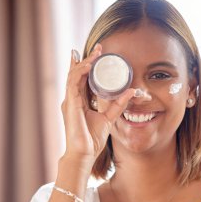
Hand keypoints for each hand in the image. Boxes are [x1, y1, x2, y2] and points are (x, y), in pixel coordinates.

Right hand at [61, 44, 134, 164]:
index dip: (89, 66)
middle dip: (87, 59)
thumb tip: (131, 91)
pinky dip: (81, 72)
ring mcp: (70, 101)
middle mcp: (72, 99)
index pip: (82, 79)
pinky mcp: (70, 104)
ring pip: (74, 75)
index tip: (100, 54)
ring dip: (85, 62)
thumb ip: (117, 105)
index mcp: (79, 102)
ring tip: (97, 53)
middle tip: (100, 48)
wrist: (84, 153)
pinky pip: (73, 83)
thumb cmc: (91, 139)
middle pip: (77, 74)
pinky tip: (89, 65)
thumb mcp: (108, 118)